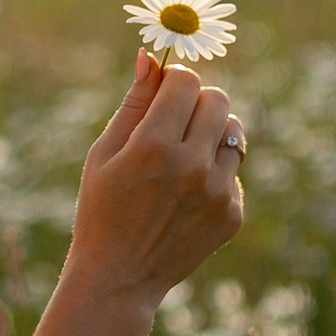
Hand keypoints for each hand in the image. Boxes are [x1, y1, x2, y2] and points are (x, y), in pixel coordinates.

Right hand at [65, 48, 245, 320]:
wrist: (119, 278)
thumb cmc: (101, 208)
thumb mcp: (104, 153)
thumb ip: (134, 102)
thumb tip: (152, 57)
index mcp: (154, 146)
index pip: (187, 81)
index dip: (174, 82)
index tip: (163, 96)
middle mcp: (192, 167)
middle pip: (218, 99)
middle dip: (196, 103)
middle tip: (173, 125)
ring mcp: (217, 193)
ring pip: (234, 132)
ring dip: (210, 136)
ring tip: (181, 161)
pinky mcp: (232, 214)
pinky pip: (234, 170)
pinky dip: (215, 173)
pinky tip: (186, 197)